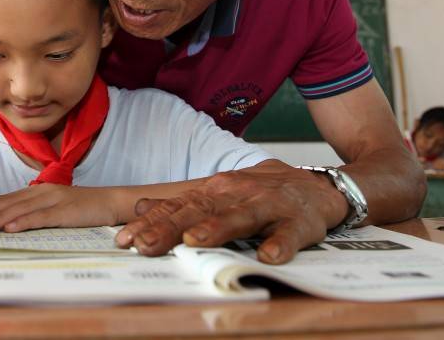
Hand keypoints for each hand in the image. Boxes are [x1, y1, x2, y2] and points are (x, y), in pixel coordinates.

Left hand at [0, 184, 119, 232]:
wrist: (110, 202)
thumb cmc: (82, 209)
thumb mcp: (54, 208)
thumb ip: (34, 212)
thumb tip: (9, 226)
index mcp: (37, 191)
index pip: (5, 198)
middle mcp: (42, 192)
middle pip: (8, 202)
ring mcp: (54, 200)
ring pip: (20, 209)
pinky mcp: (65, 210)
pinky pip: (40, 217)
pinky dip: (23, 221)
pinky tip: (10, 228)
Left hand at [115, 160, 347, 264]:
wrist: (317, 186)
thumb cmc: (260, 194)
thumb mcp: (219, 195)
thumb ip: (182, 203)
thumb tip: (139, 207)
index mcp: (215, 192)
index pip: (177, 207)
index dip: (151, 223)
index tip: (126, 239)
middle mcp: (237, 195)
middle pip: (200, 211)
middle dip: (171, 228)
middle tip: (146, 244)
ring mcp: (269, 206)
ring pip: (240, 217)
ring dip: (218, 229)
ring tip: (196, 242)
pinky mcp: (299, 222)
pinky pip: (289, 235)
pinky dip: (279, 244)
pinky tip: (268, 256)